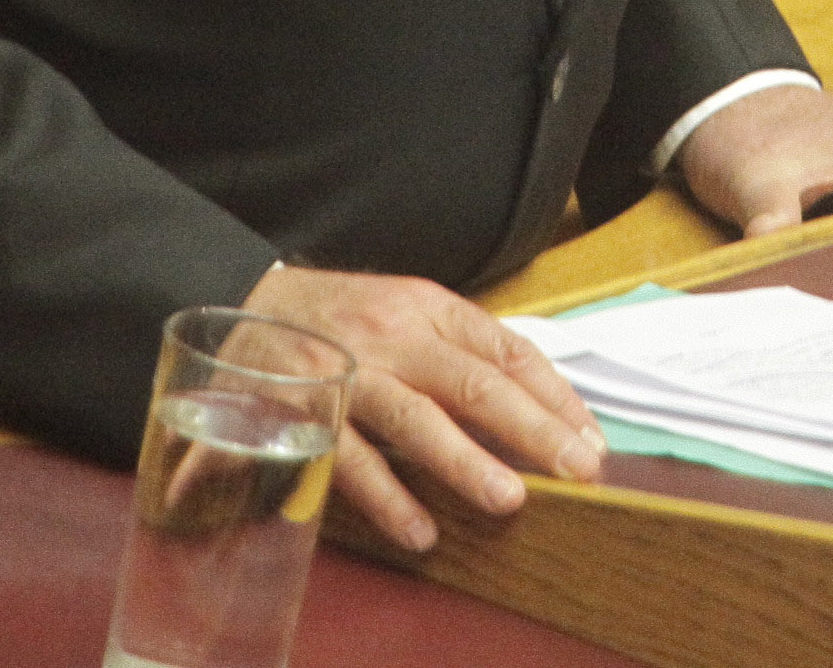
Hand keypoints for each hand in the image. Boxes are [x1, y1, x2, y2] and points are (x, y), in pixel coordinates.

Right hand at [239, 260, 603, 553]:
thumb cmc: (342, 319)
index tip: (590, 438)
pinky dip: (386, 496)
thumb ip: (463, 355)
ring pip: (413, 418)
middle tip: (576, 469)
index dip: (554, 395)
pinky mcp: (302, 411)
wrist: (243, 303)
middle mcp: (390, 333)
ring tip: (508, 499)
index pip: (505, 348)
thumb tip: (542, 412)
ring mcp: (346, 372)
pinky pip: (349, 459)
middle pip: (471, 381)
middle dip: (530, 429)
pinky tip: (420, 529)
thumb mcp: (407, 313)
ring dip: (464, 461)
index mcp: (426, 306)